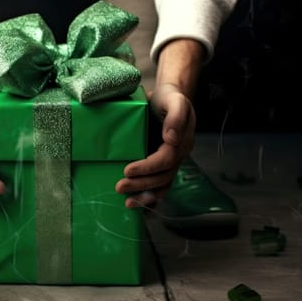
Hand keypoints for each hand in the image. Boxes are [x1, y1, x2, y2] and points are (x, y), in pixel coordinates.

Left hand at [115, 83, 195, 207]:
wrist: (168, 97)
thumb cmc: (169, 98)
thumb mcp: (174, 101)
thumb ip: (175, 117)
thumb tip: (171, 139)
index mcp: (182, 141)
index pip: (166, 159)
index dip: (147, 167)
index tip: (128, 170)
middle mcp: (178, 155)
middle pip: (163, 176)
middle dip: (141, 184)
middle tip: (119, 187)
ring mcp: (171, 162)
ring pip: (162, 184)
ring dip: (145, 195)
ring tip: (127, 203)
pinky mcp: (162, 164)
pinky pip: (158, 184)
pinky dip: (148, 195)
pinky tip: (135, 202)